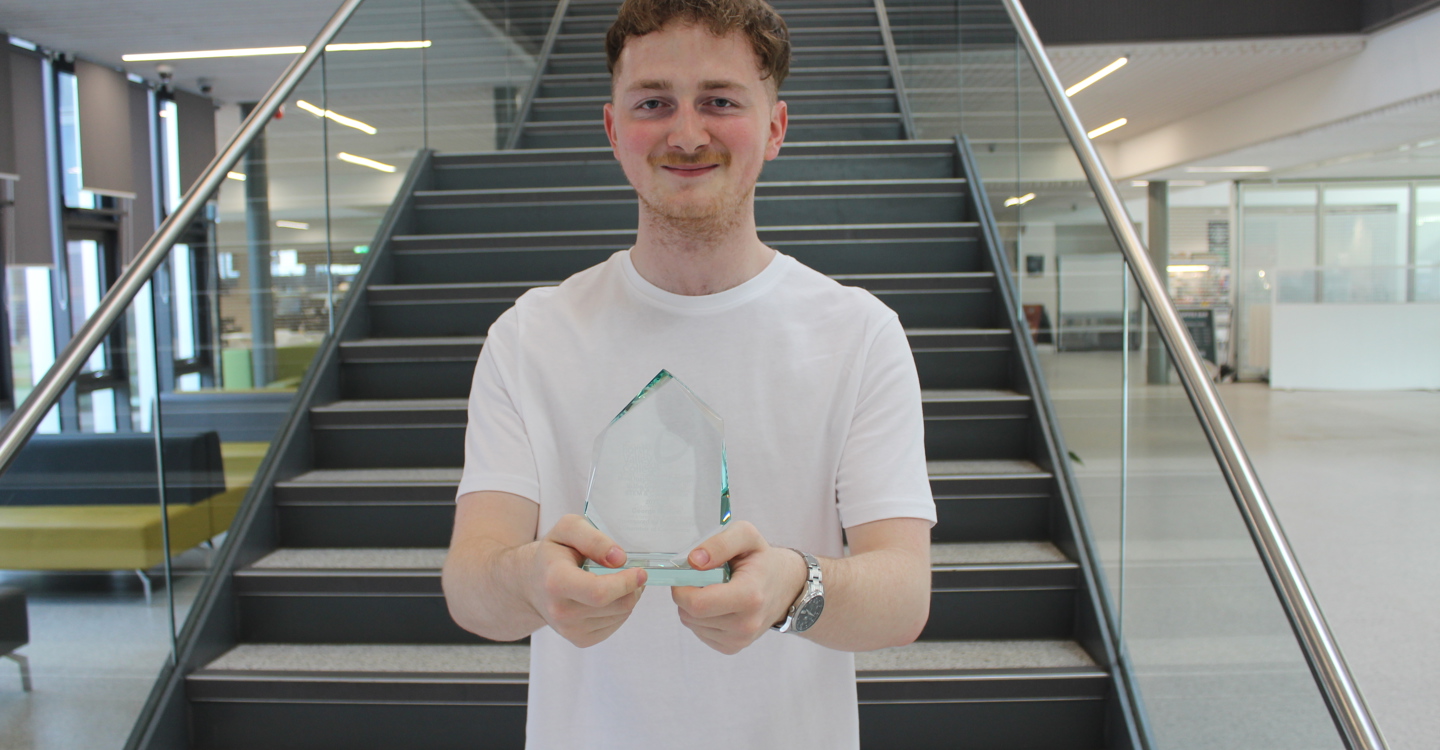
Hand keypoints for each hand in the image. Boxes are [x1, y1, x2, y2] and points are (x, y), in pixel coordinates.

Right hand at [528, 514, 646, 647]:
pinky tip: (609, 597)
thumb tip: (619, 558)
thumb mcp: (568, 529)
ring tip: (618, 582)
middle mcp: (560, 611)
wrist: (533, 583)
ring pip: (621, 615)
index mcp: (556, 581)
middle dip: (633, 588)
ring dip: (628, 597)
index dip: (626, 583)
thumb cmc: (554, 553)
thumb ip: (593, 538)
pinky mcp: (580, 640)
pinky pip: (615, 625)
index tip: (640, 572)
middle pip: (617, 605)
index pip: (599, 592)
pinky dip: (620, 610)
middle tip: (635, 573)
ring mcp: (570, 630)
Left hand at [671, 521, 807, 654]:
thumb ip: (719, 543)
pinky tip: (717, 605)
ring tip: (713, 590)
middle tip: (700, 578)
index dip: (681, 587)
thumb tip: (693, 561)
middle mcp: (746, 624)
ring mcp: (740, 640)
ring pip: (691, 624)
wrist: (787, 586)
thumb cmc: (763, 559)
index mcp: (750, 596)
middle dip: (685, 594)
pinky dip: (701, 618)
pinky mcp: (733, 647)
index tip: (687, 572)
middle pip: (690, 615)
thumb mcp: (746, 536)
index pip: (697, 603)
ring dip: (692, 606)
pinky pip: (700, 633)